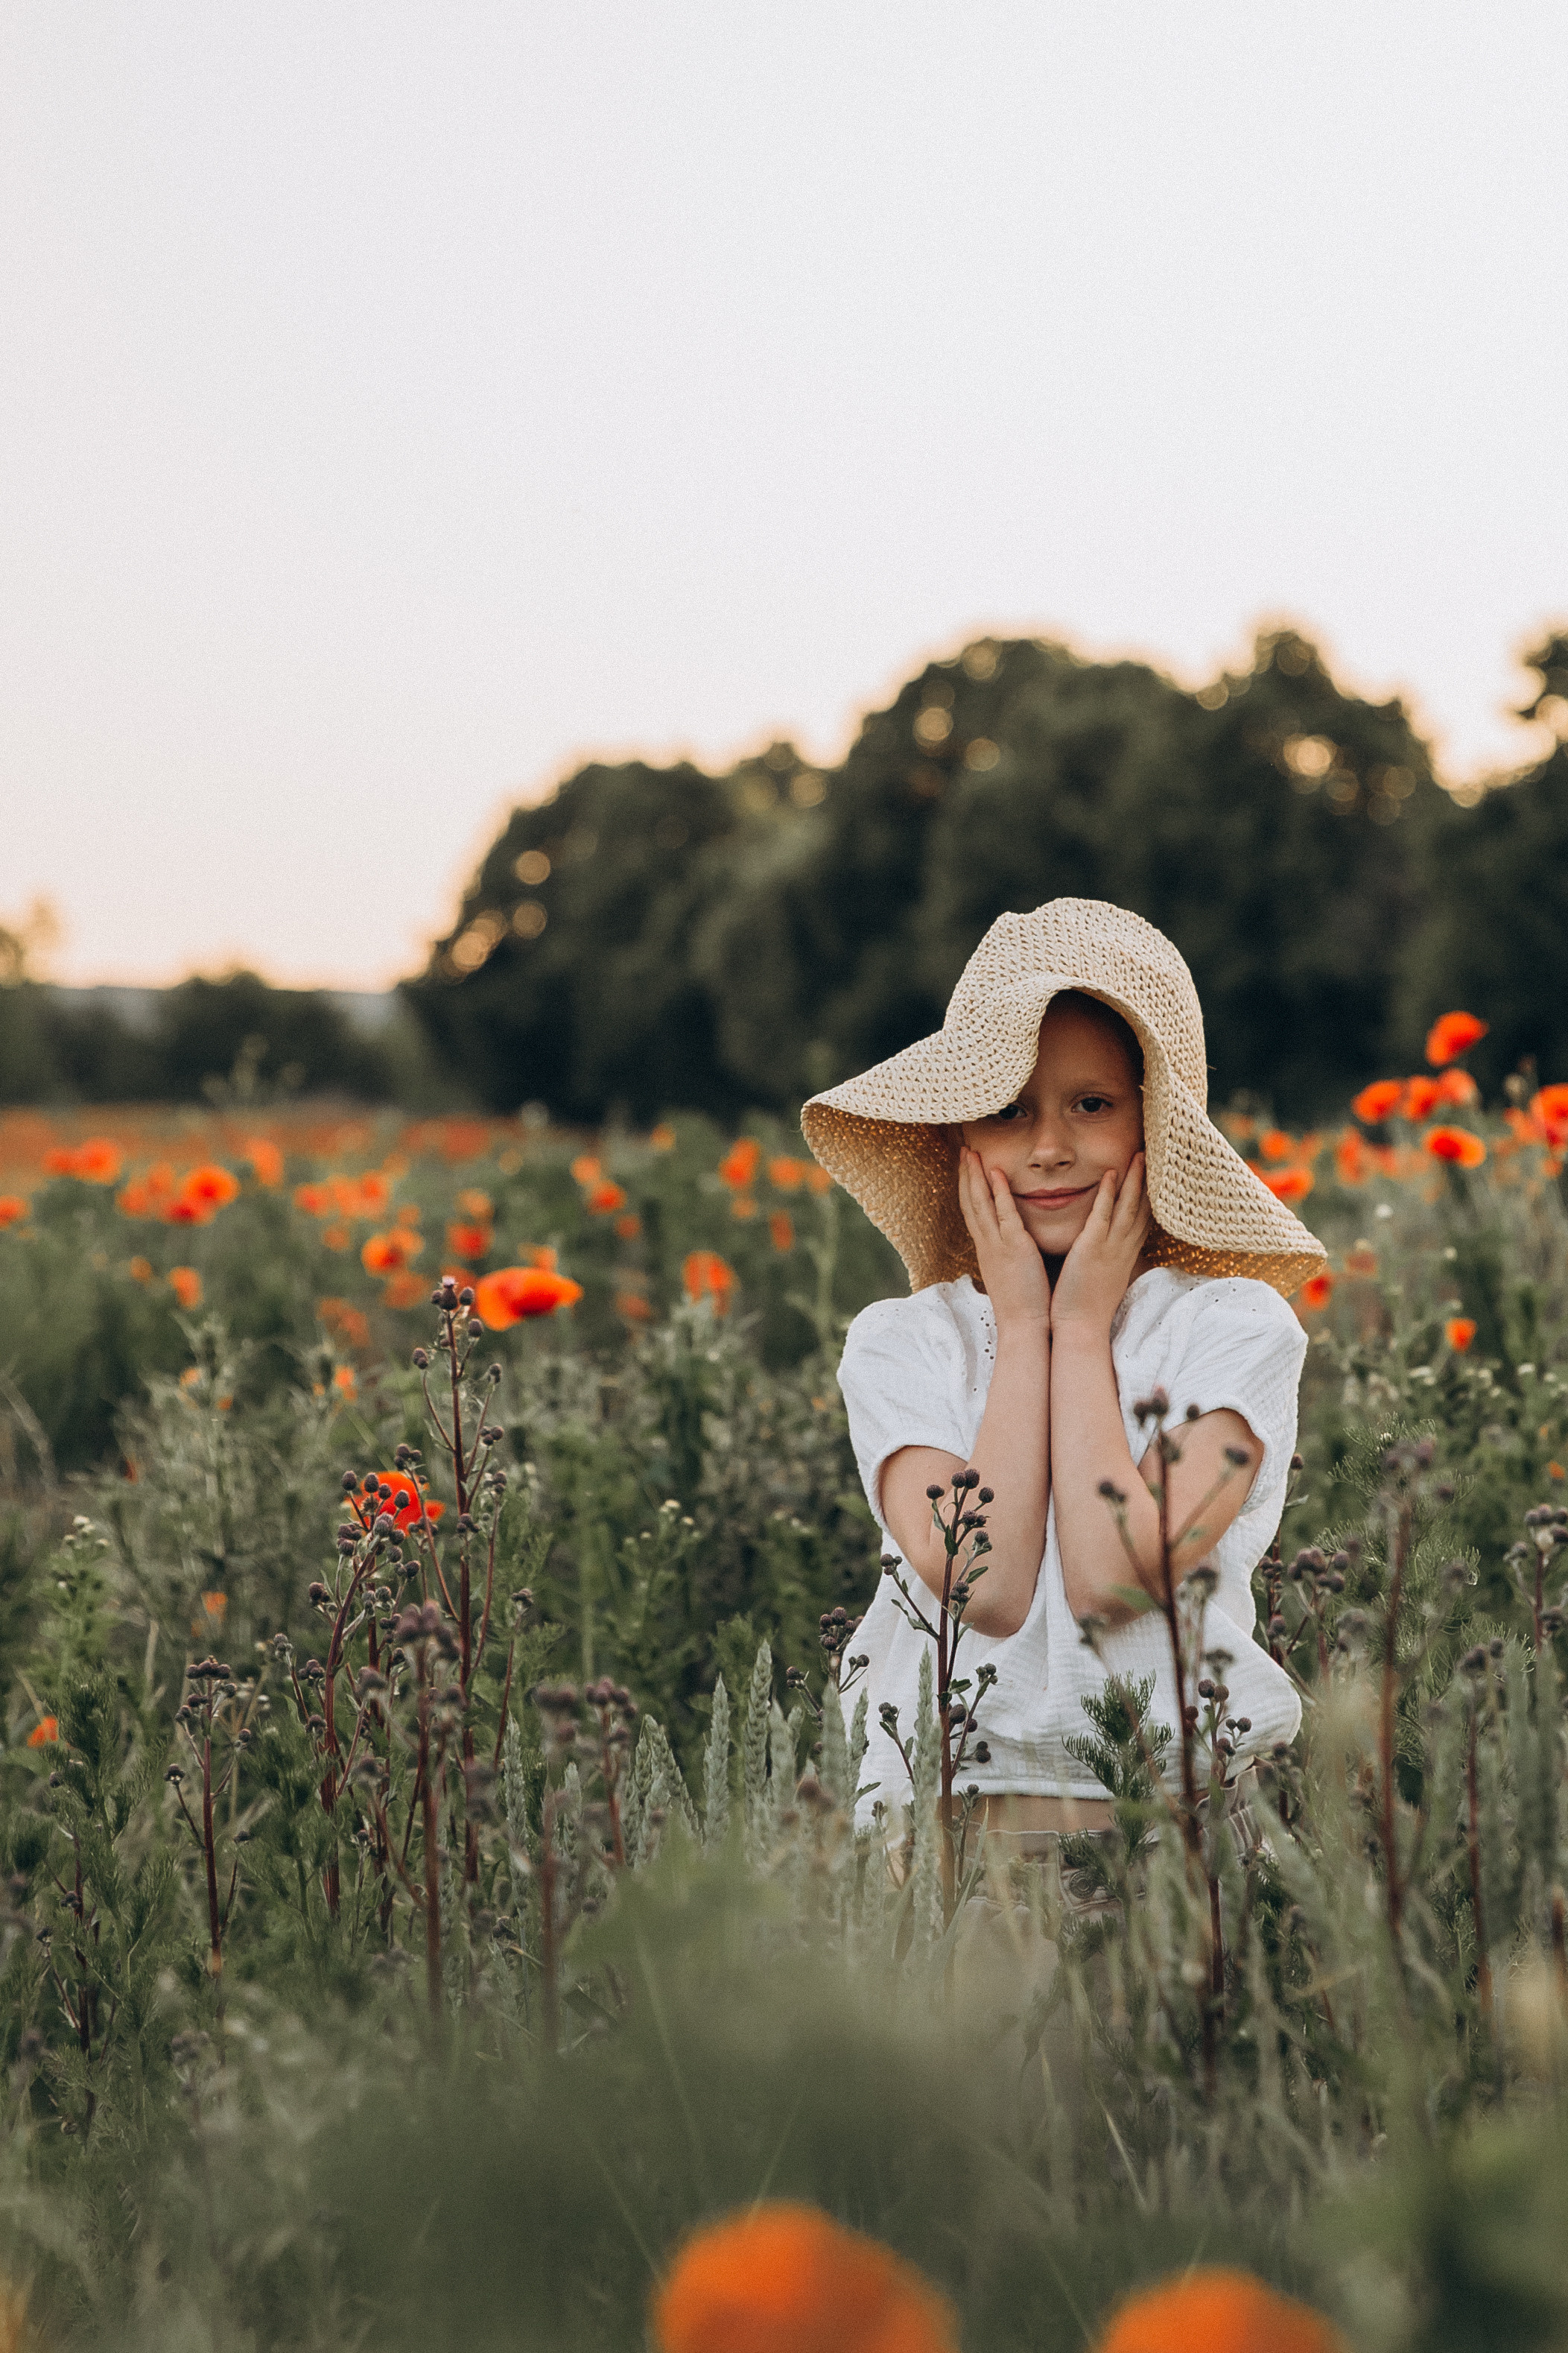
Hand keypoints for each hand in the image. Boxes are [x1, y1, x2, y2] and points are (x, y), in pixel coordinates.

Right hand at [958, 1146, 1051, 1331]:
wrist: (1023, 1326)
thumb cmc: (1022, 1304)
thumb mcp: (1009, 1274)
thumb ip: (1008, 1256)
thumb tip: (1012, 1247)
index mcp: (986, 1250)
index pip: (972, 1213)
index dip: (967, 1190)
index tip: (966, 1170)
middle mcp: (986, 1244)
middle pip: (970, 1203)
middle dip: (965, 1176)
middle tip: (963, 1152)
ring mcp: (997, 1245)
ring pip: (980, 1204)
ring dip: (975, 1176)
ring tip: (971, 1154)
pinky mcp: (1014, 1248)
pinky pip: (1003, 1214)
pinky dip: (998, 1192)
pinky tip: (996, 1172)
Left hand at [1049, 1153, 1149, 1340]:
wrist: (1081, 1328)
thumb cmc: (1089, 1305)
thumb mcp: (1106, 1277)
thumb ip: (1110, 1260)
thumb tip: (1111, 1251)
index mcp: (1127, 1255)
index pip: (1146, 1220)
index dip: (1153, 1196)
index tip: (1161, 1176)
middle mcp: (1124, 1248)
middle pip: (1144, 1208)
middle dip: (1151, 1181)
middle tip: (1159, 1155)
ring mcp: (1110, 1248)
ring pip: (1128, 1207)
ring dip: (1135, 1180)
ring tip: (1141, 1154)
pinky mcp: (1091, 1249)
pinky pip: (1102, 1215)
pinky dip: (1108, 1194)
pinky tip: (1111, 1173)